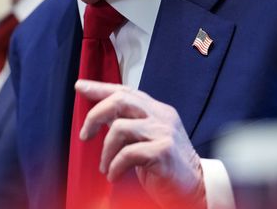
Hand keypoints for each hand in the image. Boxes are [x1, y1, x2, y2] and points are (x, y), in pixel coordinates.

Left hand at [75, 79, 205, 208]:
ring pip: (119, 128)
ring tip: (106, 167)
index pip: (126, 91)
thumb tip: (100, 117)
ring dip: (105, 151)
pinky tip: (114, 176)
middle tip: (84, 135)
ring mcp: (164, 132)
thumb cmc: (167, 168)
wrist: (196, 190)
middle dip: (95, 115)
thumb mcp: (147, 140)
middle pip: (121, 100)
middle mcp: (162, 116)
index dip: (101, 88)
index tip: (81, 87)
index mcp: (157, 111)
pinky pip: (127, 154)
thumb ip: (128, 125)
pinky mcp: (163, 151)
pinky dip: (115, 167)